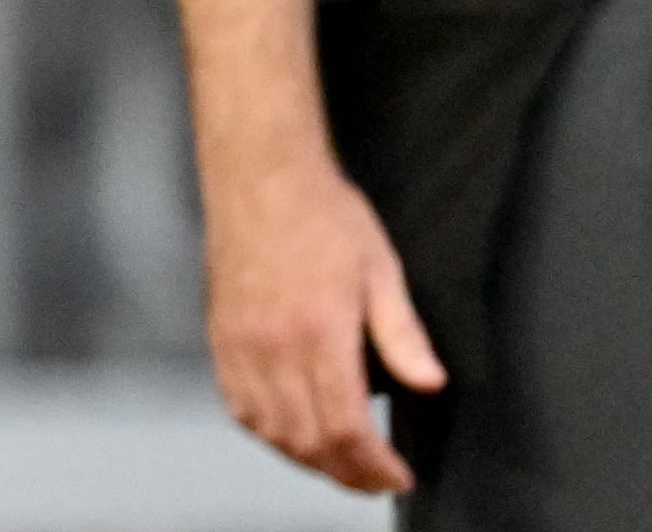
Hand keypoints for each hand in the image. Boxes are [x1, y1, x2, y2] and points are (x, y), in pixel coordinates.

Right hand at [202, 154, 443, 494]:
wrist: (259, 173)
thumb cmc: (321, 211)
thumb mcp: (380, 267)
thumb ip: (403, 333)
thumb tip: (430, 382)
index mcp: (318, 330)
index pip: (345, 428)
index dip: (373, 467)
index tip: (397, 476)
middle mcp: (273, 346)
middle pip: (307, 441)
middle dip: (346, 473)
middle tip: (376, 478)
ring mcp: (241, 344)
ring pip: (272, 432)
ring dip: (307, 458)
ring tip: (340, 462)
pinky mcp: (220, 337)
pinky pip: (240, 407)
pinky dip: (268, 432)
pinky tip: (291, 430)